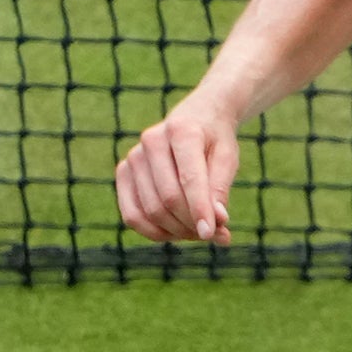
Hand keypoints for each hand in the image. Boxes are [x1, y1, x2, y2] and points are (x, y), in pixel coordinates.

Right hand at [114, 100, 240, 242]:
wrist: (196, 117)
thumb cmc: (214, 140)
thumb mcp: (227, 158)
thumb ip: (220, 189)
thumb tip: (217, 222)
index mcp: (182, 131)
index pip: (189, 178)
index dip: (200, 210)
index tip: (212, 233)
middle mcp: (152, 140)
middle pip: (169, 198)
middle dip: (192, 223)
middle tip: (215, 234)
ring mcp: (134, 156)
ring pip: (151, 210)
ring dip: (177, 231)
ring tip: (198, 232)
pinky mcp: (123, 172)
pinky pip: (132, 215)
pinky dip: (154, 231)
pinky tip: (175, 233)